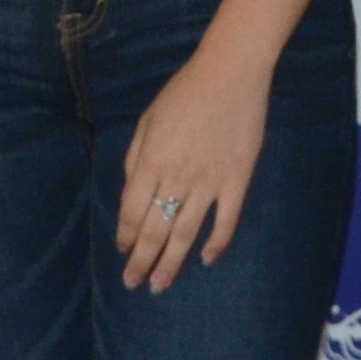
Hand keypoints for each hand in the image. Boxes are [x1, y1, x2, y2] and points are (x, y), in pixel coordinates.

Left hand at [118, 43, 272, 291]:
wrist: (231, 74)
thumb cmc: (184, 94)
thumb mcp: (148, 121)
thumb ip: (136, 161)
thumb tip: (130, 197)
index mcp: (152, 162)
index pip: (132, 212)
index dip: (126, 236)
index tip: (123, 252)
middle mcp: (177, 178)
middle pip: (155, 230)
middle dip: (142, 261)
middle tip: (134, 284)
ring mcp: (209, 182)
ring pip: (186, 234)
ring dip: (172, 262)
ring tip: (160, 285)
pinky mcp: (237, 181)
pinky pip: (226, 221)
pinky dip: (217, 244)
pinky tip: (206, 260)